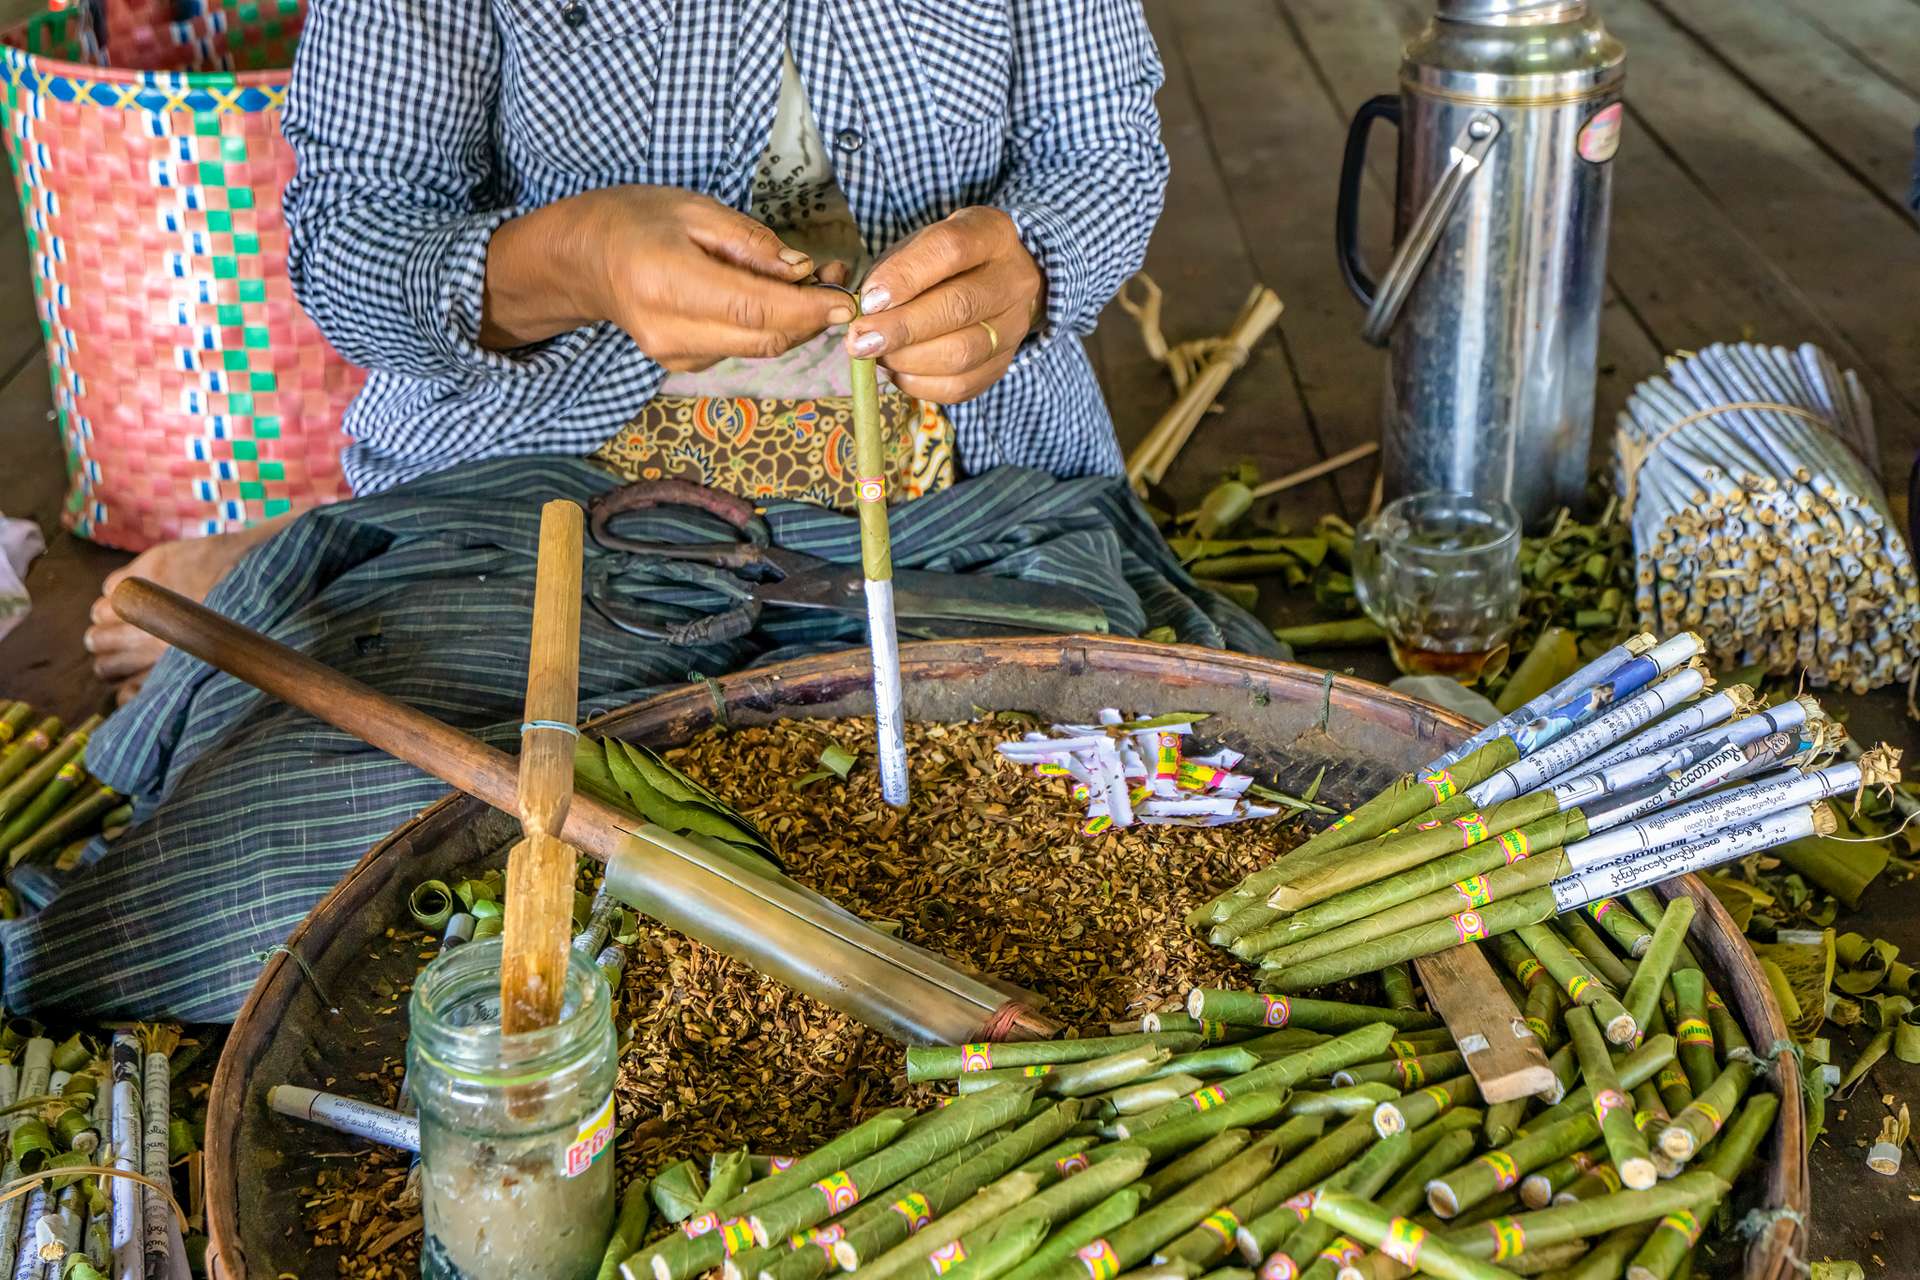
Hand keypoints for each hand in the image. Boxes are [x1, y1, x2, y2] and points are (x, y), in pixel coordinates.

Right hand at [482, 186, 850, 371]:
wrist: (584, 259)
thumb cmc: (636, 221)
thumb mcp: (694, 210)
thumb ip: (749, 243)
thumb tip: (801, 270)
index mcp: (668, 282)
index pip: (754, 308)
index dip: (807, 308)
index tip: (846, 299)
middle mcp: (670, 330)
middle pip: (764, 338)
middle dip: (811, 317)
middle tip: (838, 283)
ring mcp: (675, 354)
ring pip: (758, 346)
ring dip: (794, 321)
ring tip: (812, 282)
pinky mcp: (683, 363)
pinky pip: (741, 347)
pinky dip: (768, 326)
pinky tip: (775, 298)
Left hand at [846, 207, 1044, 402]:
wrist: (995, 285)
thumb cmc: (945, 264)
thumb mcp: (919, 247)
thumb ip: (892, 270)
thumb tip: (864, 311)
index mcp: (991, 233)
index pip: (951, 250)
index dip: (906, 276)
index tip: (869, 300)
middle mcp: (1013, 279)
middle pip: (959, 307)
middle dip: (901, 328)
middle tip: (860, 340)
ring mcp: (1014, 326)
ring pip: (962, 353)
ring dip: (908, 359)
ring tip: (876, 355)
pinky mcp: (1003, 364)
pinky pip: (961, 385)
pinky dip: (920, 383)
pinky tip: (897, 371)